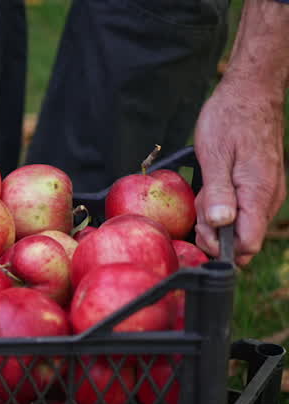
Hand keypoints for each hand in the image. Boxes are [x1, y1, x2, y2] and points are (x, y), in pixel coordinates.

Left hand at [194, 75, 286, 266]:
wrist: (250, 92)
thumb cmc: (230, 118)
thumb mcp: (215, 154)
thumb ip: (219, 192)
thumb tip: (220, 224)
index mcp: (258, 193)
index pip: (247, 244)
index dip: (220, 248)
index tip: (200, 231)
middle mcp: (268, 197)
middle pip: (241, 239)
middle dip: (213, 231)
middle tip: (198, 204)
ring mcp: (266, 192)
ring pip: (239, 225)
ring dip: (215, 217)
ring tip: (204, 190)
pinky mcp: (260, 186)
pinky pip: (240, 209)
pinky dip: (222, 205)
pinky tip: (211, 187)